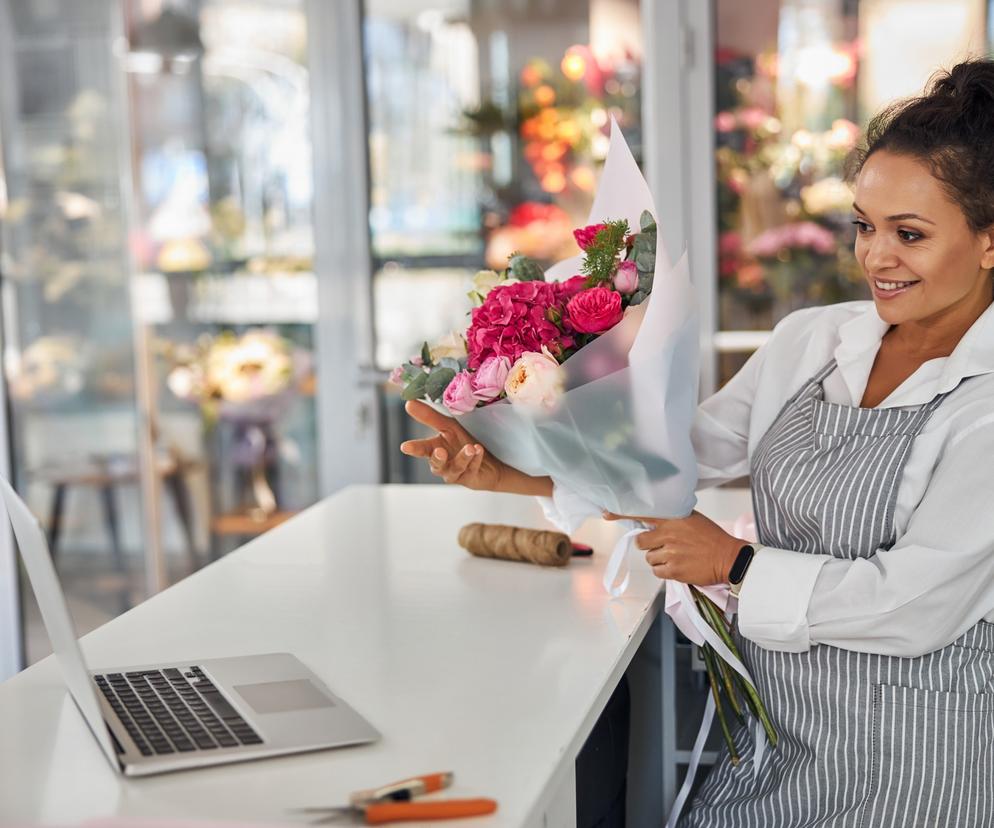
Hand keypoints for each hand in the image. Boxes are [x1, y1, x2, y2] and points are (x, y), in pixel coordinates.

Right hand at [399, 400, 507, 490]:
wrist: (486, 463)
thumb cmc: (462, 444)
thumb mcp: (447, 427)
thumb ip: (429, 417)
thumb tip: (409, 403)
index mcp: (434, 450)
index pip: (422, 449)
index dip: (414, 448)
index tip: (405, 447)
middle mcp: (443, 464)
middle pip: (436, 464)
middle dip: (437, 459)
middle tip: (440, 451)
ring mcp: (456, 472)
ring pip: (456, 468)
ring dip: (463, 457)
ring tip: (470, 448)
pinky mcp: (470, 478)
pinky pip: (473, 468)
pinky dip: (476, 459)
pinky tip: (478, 450)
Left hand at [603, 510, 743, 584]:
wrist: (729, 558)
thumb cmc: (712, 538)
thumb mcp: (692, 519)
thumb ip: (671, 520)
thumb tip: (652, 523)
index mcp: (673, 519)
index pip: (642, 513)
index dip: (621, 513)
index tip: (605, 513)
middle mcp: (668, 534)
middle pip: (641, 542)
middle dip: (649, 546)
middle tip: (664, 546)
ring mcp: (670, 553)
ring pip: (650, 559)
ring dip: (659, 560)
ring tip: (677, 557)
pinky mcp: (673, 570)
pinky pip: (657, 572)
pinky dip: (665, 571)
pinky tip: (678, 566)